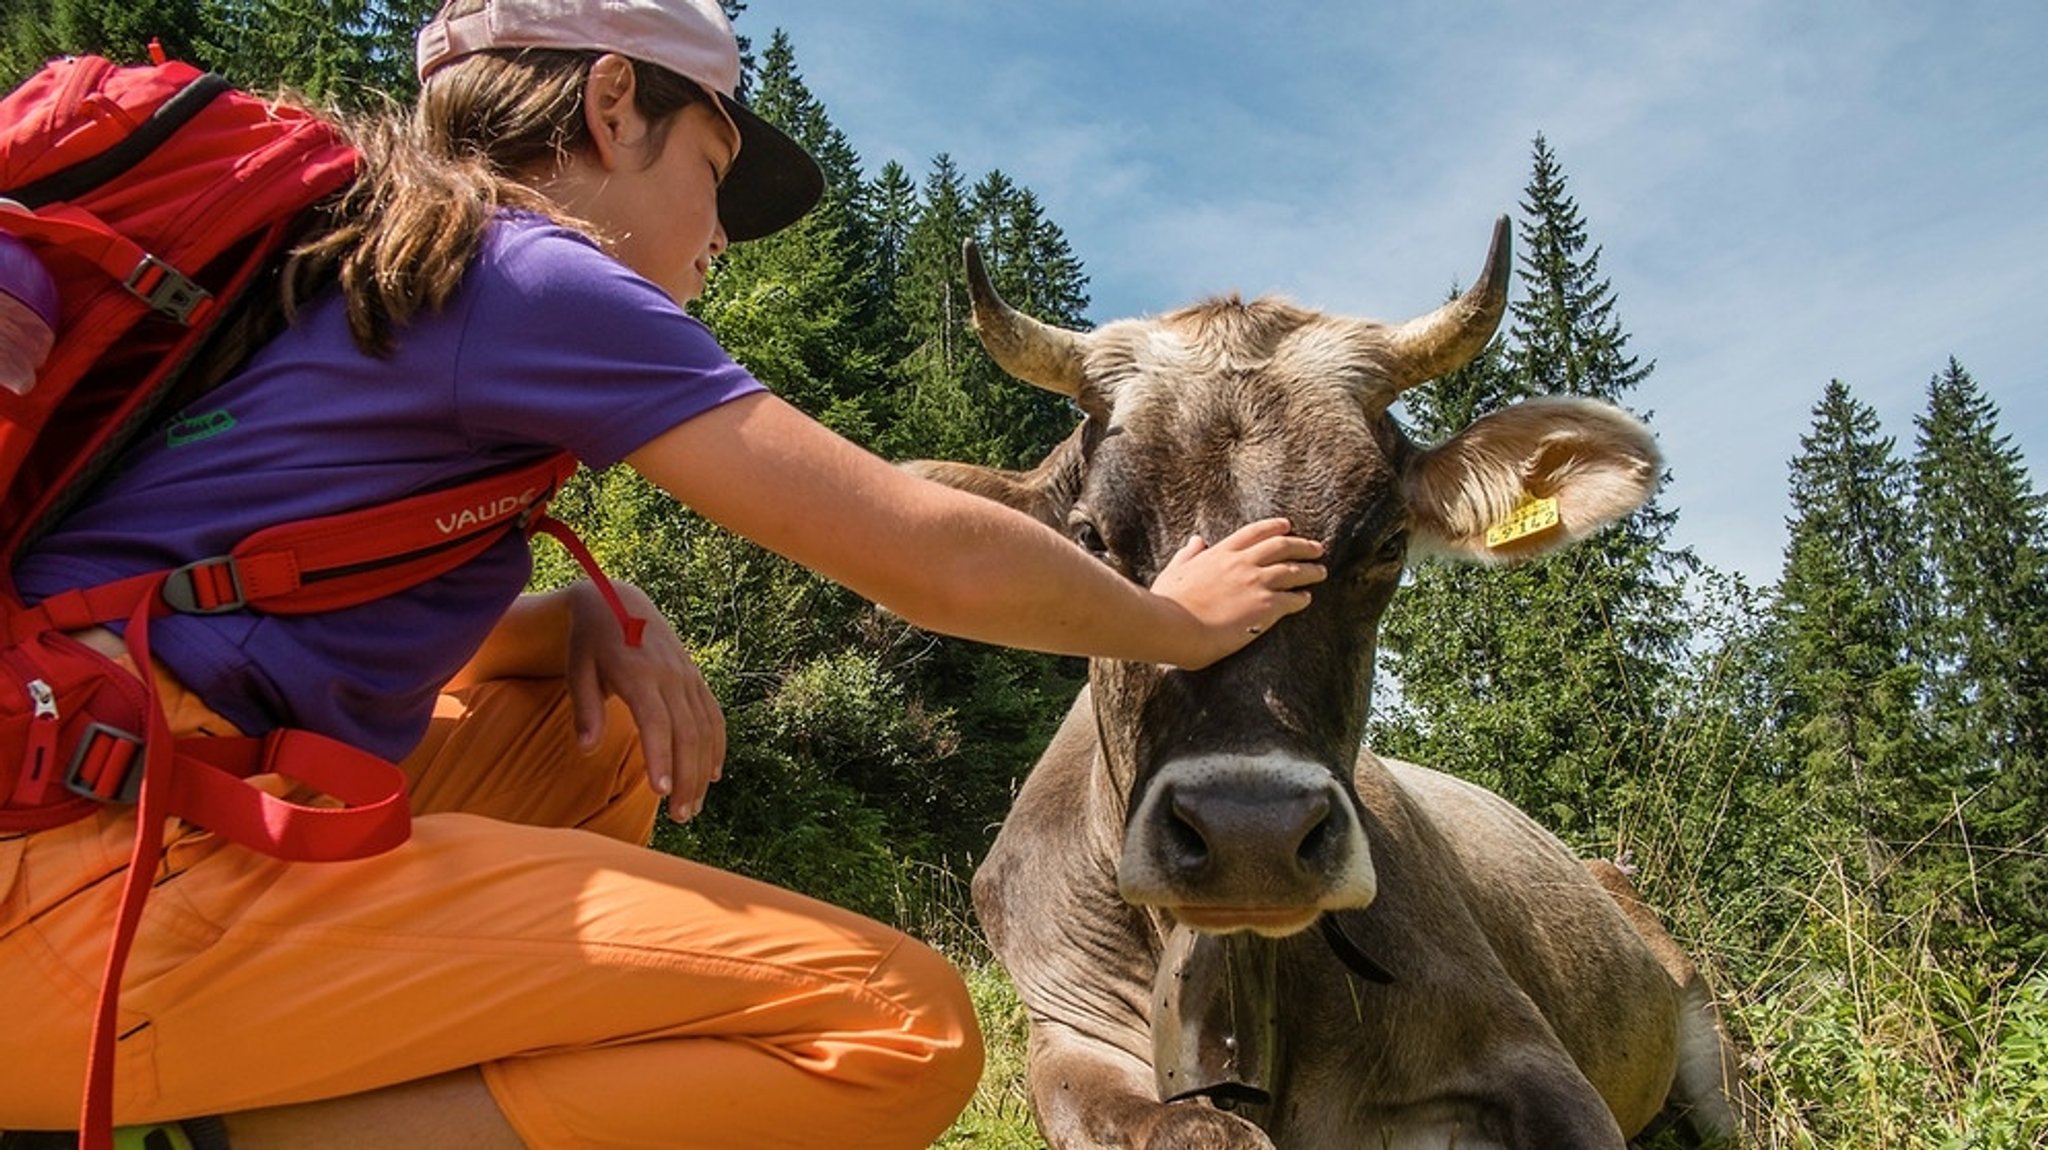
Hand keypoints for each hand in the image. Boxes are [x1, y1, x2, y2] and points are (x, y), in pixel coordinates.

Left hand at [564, 581, 725, 821]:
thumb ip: (585, 709)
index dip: (661, 757)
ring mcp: (687, 676)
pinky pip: (713, 715)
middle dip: (687, 778)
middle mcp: (670, 676)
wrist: (618, 600)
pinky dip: (717, 746)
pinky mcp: (695, 678)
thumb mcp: (578, 670)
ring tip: (693, 807)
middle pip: (687, 733)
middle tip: (680, 816)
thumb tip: (587, 749)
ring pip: (704, 729)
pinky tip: (714, 775)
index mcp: (638, 673)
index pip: (656, 722)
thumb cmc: (591, 640)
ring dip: (702, 771)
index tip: (660, 793)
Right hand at [1149, 518, 1324, 668]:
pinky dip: (1302, 597)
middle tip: (1316, 548)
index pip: (1255, 532)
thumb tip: (1196, 540)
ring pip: (1294, 570)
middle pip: (1282, 546)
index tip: (1288, 525)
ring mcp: (1257, 583)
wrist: (1175, 625)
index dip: (1274, 527)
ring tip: (1321, 572)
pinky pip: (1293, 599)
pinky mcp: (1266, 606)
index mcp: (1221, 553)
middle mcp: (1243, 563)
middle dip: (1302, 545)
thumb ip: (1188, 554)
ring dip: (1311, 570)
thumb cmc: (1168, 603)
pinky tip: (1306, 599)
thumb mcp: (1175, 571)